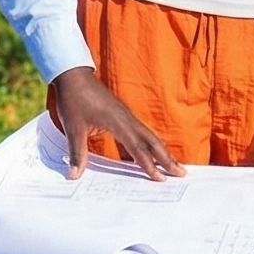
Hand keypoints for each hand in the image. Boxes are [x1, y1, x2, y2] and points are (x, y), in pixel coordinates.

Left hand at [50, 65, 182, 181]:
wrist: (73, 75)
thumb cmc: (73, 99)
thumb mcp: (72, 128)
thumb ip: (77, 153)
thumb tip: (74, 176)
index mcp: (117, 122)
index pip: (137, 147)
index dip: (149, 165)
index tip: (160, 179)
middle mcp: (127, 119)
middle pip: (152, 141)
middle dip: (167, 159)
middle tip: (181, 173)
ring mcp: (127, 116)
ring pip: (149, 136)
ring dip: (162, 152)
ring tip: (174, 166)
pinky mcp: (123, 115)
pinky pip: (141, 133)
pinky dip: (150, 145)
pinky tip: (152, 153)